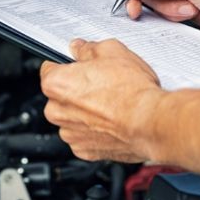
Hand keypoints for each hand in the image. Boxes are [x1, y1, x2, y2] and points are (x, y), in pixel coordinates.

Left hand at [40, 39, 163, 162]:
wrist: (150, 123)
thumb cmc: (132, 91)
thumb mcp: (111, 51)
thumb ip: (88, 48)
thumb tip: (80, 48)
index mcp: (56, 84)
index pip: (49, 68)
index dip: (67, 66)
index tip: (78, 67)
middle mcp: (56, 111)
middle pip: (59, 96)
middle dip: (76, 90)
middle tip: (101, 85)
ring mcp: (69, 133)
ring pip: (71, 118)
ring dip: (85, 112)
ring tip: (110, 104)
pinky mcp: (84, 150)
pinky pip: (84, 136)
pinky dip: (95, 131)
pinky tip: (112, 121)